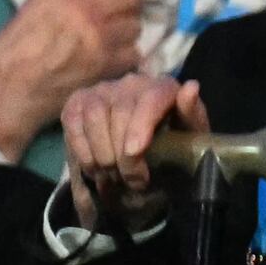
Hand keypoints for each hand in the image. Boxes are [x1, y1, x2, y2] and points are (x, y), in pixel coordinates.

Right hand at [0, 0, 143, 153]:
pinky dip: (125, 59)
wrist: (10, 85)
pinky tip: (110, 63)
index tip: (103, 0)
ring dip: (126, 35)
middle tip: (116, 20)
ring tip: (110, 44)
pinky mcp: (108, 61)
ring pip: (135, 26)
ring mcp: (99, 34)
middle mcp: (84, 8)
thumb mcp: (35, 7)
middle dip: (125, 8)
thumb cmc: (15, 48)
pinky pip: (134, 53)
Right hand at [57, 74, 200, 232]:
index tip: (134, 152)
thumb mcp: (191, 132)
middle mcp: (131, 83)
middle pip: (119, 112)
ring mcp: (102, 90)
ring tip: (113, 176)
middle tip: (133, 181)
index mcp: (163, 87)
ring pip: (94, 116)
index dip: (139, 125)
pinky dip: (81, 148)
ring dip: (101, 152)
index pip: (150, 99)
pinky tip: (94, 167)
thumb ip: (192, 113)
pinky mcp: (79, 101)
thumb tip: (191, 87)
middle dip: (123, 153)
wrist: (152, 144)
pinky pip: (72, 121)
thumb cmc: (176, 139)